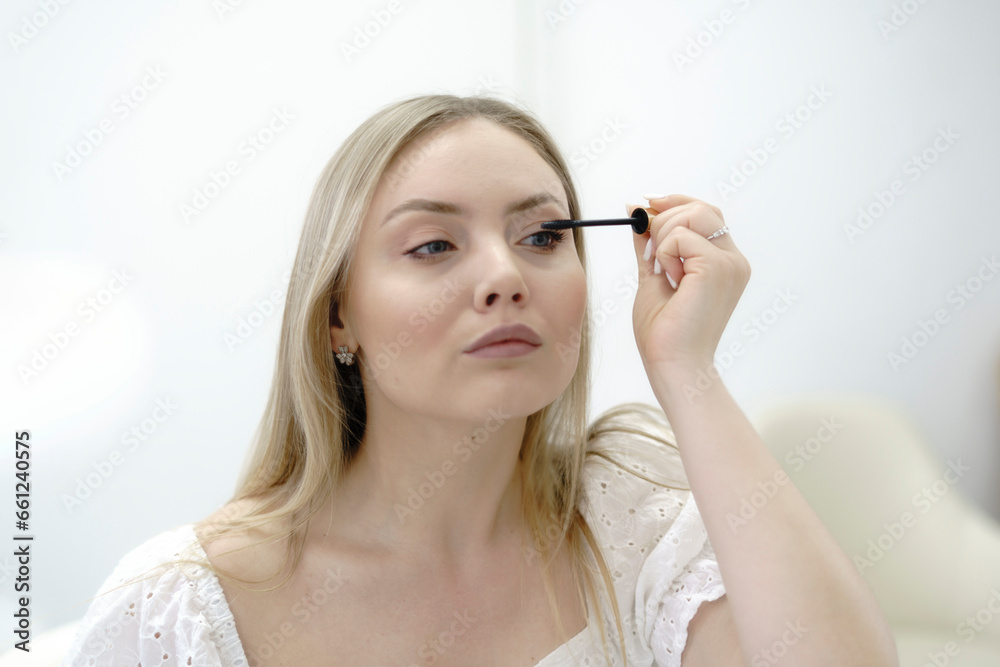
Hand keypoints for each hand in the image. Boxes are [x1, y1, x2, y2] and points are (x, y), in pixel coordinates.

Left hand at [628, 194, 750, 379]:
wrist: (673, 364)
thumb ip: (649, 245)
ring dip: (664, 238)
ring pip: (691, 214)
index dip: (675, 203)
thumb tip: (636, 211)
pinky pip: (680, 236)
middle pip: (700, 207)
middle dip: (664, 220)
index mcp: (725, 262)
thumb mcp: (652, 276)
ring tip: (665, 272)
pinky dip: (664, 254)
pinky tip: (671, 281)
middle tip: (651, 254)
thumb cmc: (664, 332)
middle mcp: (734, 260)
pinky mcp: (717, 267)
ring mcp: (730, 263)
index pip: (706, 213)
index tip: (644, 205)